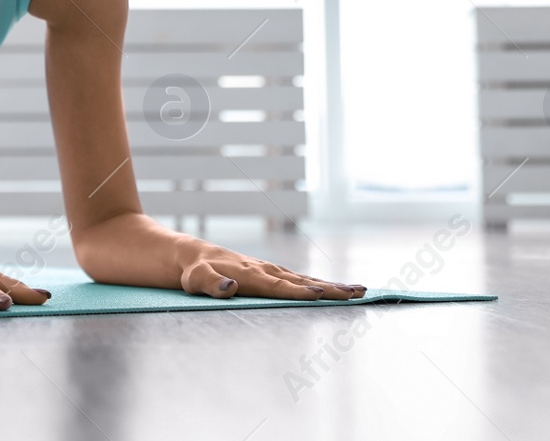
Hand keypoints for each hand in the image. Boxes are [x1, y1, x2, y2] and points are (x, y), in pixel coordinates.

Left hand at [176, 241, 366, 300]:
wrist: (191, 255)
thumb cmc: (193, 271)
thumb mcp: (194, 279)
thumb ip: (209, 284)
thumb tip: (229, 287)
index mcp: (249, 275)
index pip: (278, 285)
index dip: (299, 291)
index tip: (321, 293)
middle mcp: (264, 270)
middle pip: (301, 281)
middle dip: (330, 288)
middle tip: (358, 293)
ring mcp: (268, 270)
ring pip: (304, 278)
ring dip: (330, 285)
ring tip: (357, 291)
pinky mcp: (268, 272)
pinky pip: (297, 278)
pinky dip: (317, 283)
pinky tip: (330, 288)